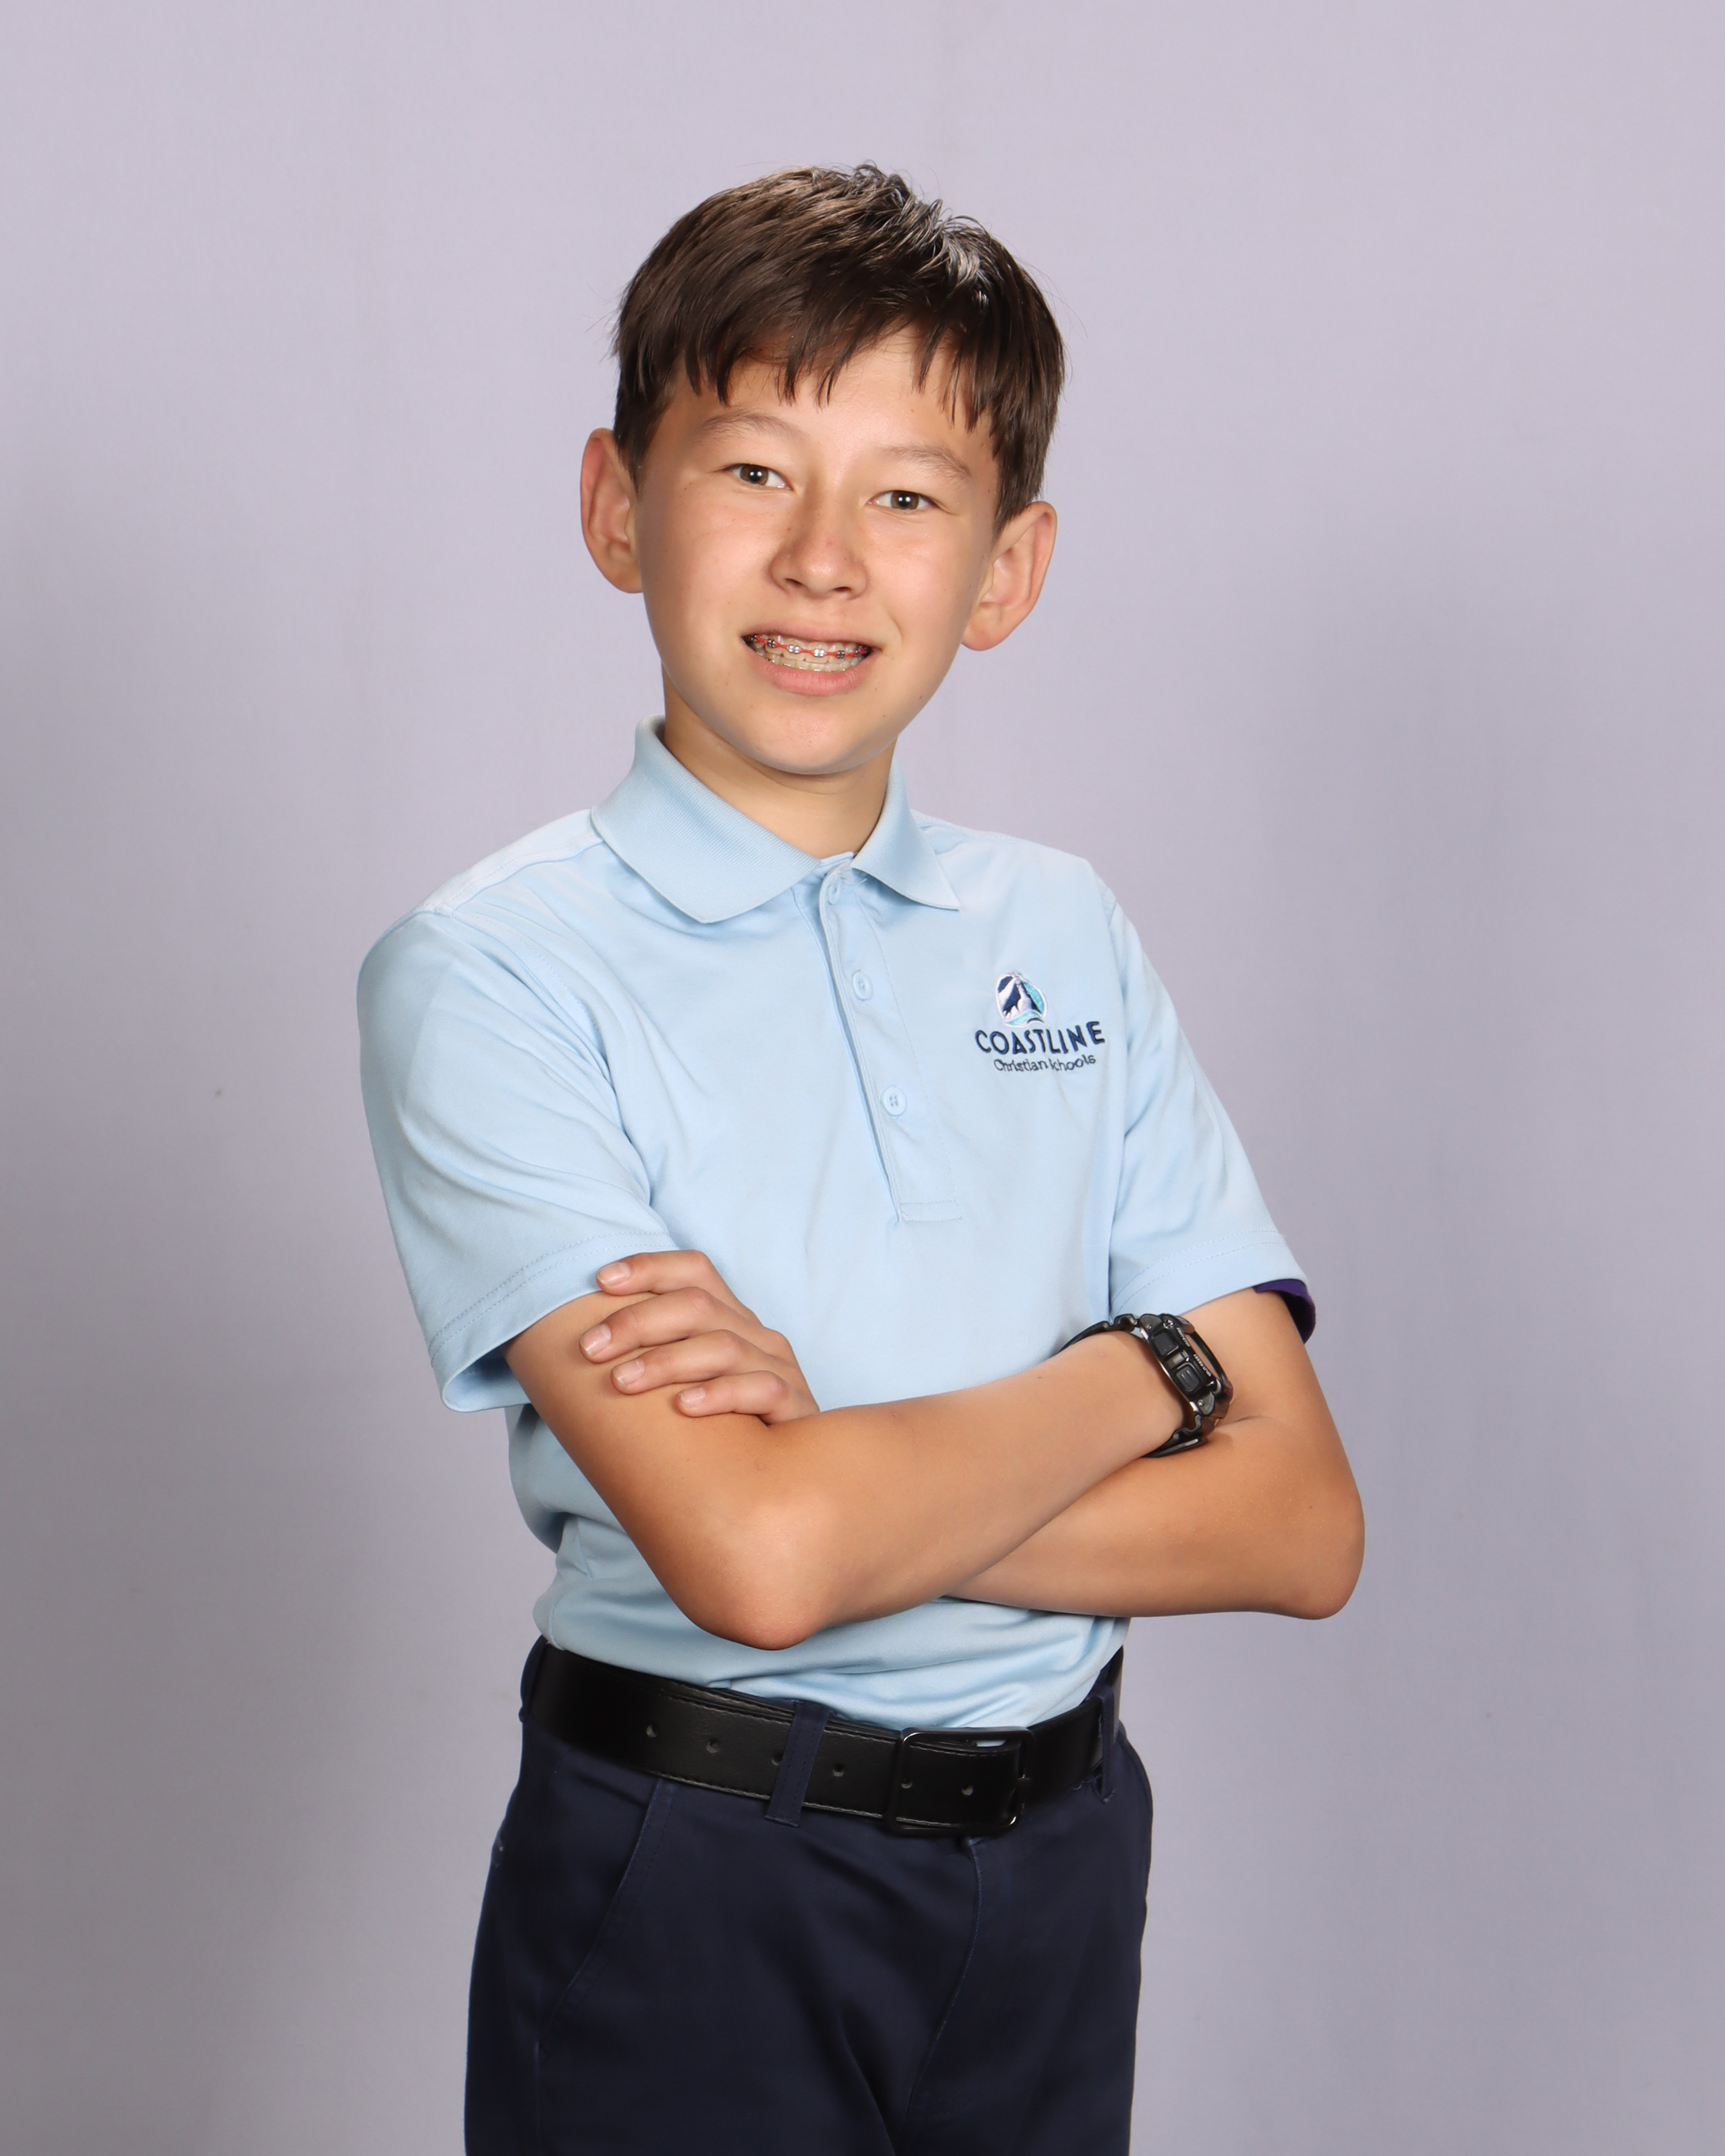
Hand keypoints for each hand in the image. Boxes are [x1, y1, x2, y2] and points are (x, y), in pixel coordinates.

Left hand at [577, 1251, 818, 1423]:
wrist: (788, 1476)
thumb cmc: (720, 1426)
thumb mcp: (688, 1379)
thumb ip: (653, 1356)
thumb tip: (582, 1346)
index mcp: (730, 1316)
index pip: (695, 1270)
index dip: (649, 1267)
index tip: (600, 1281)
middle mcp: (756, 1334)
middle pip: (698, 1304)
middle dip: (638, 1321)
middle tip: (591, 1348)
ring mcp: (779, 1368)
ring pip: (722, 1345)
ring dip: (666, 1360)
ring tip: (622, 1381)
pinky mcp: (796, 1408)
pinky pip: (761, 1390)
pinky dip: (719, 1394)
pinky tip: (684, 1407)